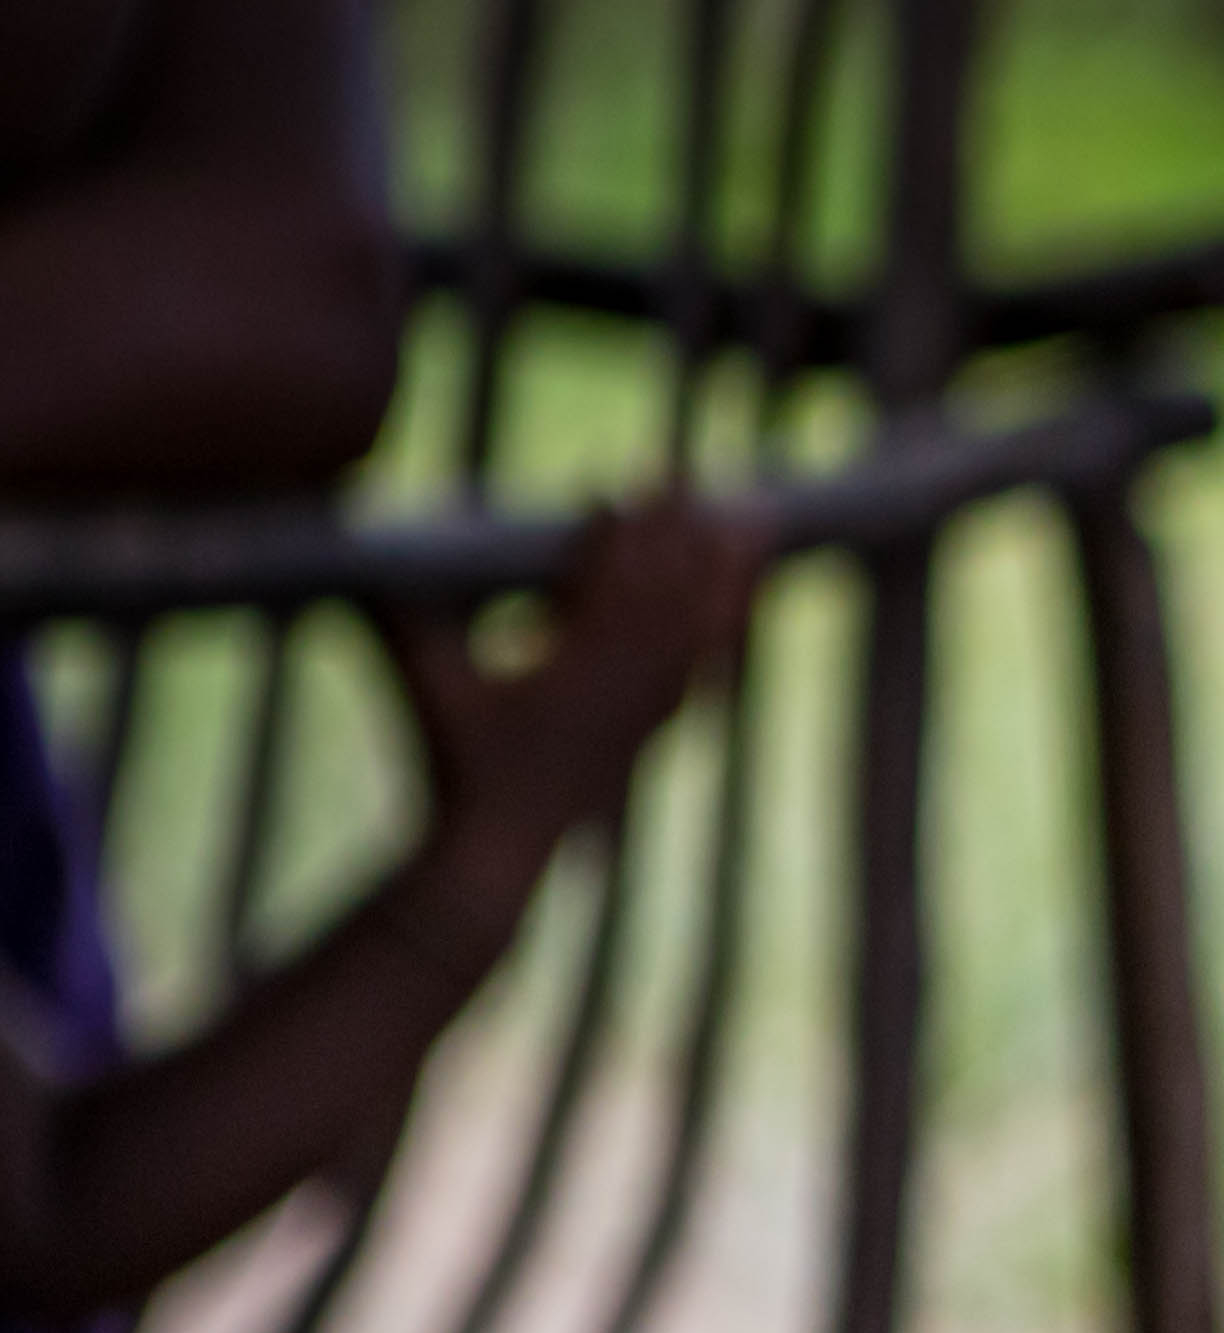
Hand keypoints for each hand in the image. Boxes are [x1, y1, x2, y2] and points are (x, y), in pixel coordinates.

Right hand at [377, 493, 764, 915]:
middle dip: (681, 532)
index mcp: (569, 672)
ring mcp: (645, 713)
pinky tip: (744, 603)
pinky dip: (724, 631)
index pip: (602, 587)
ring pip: (700, 631)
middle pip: (665, 596)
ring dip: (727, 573)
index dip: (614, 532)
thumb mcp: (421, 683)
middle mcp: (620, 691)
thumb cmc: (450, 763)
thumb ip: (395, 613)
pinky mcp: (653, 731)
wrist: (498, 852)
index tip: (620, 481)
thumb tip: (348, 536)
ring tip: (758, 520)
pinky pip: (703, 670)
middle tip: (699, 472)